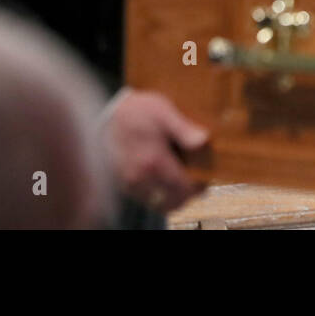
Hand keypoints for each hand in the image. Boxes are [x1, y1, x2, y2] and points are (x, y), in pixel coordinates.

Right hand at [102, 88, 208, 212]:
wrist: (109, 115)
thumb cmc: (139, 111)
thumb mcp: (164, 113)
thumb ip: (184, 129)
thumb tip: (203, 140)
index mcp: (155, 161)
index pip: (183, 189)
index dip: (198, 187)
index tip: (205, 179)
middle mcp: (141, 177)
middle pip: (172, 202)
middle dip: (187, 195)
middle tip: (195, 182)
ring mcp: (130, 183)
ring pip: (159, 204)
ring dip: (172, 197)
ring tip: (181, 180)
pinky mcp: (124, 183)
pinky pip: (146, 199)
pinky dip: (158, 194)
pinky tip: (164, 178)